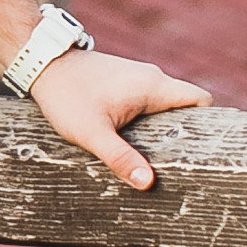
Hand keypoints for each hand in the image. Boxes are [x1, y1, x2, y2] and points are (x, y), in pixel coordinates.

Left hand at [29, 47, 210, 190]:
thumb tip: (148, 183)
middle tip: (168, 159)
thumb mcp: (91, 132)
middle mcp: (152, 77)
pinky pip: (146, 102)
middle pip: (184, 106)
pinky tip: (130, 138)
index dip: (204, 123)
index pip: (200, 99)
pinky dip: (144, 119)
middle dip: (180, 131)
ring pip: (163, 105)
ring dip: (160, 126)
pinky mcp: (124, 81)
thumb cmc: (66, 96)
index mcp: (154, 86)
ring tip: (149, 154)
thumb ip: (120, 158)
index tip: (192, 148)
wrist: (42, 63)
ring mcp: (138, 77)